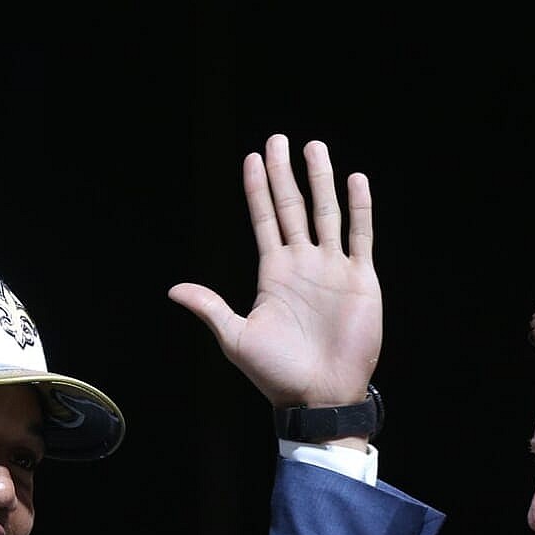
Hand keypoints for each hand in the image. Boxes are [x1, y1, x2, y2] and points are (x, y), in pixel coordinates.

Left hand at [169, 135, 380, 413]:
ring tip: (316, 147)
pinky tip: (355, 180)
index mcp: (273, 273)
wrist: (320, 395)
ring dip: (321, 180)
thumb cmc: (277, 373)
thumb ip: (210, 308)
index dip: (257, 189)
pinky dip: (358, 208)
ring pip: (326, 213)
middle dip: (286, 173)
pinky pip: (359, 235)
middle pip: (292, 207)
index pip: (263, 219)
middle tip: (279, 139)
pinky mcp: (360, 279)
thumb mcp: (236, 338)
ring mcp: (332, 269)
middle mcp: (302, 264)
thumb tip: (174, 289)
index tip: (252, 157)